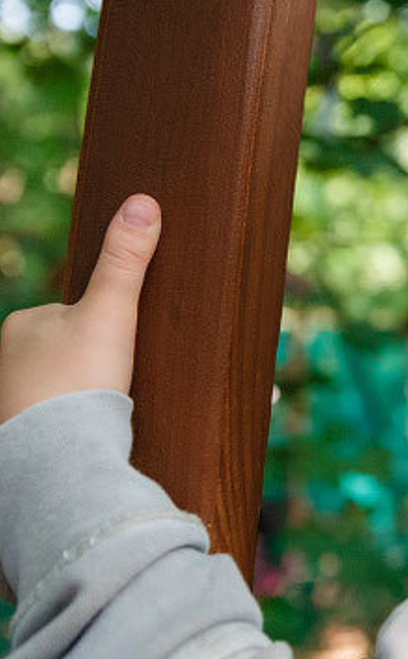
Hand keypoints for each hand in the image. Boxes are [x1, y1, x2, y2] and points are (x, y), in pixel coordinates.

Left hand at [0, 194, 161, 424]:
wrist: (60, 457)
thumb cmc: (80, 380)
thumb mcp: (112, 311)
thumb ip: (126, 260)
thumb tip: (144, 201)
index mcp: (20, 325)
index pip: (71, 313)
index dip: (104, 326)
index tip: (120, 346)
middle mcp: (4, 361)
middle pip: (64, 351)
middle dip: (90, 364)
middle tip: (116, 379)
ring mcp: (9, 400)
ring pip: (57, 387)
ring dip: (80, 395)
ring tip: (104, 407)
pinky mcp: (19, 435)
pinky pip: (54, 419)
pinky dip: (72, 421)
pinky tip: (90, 431)